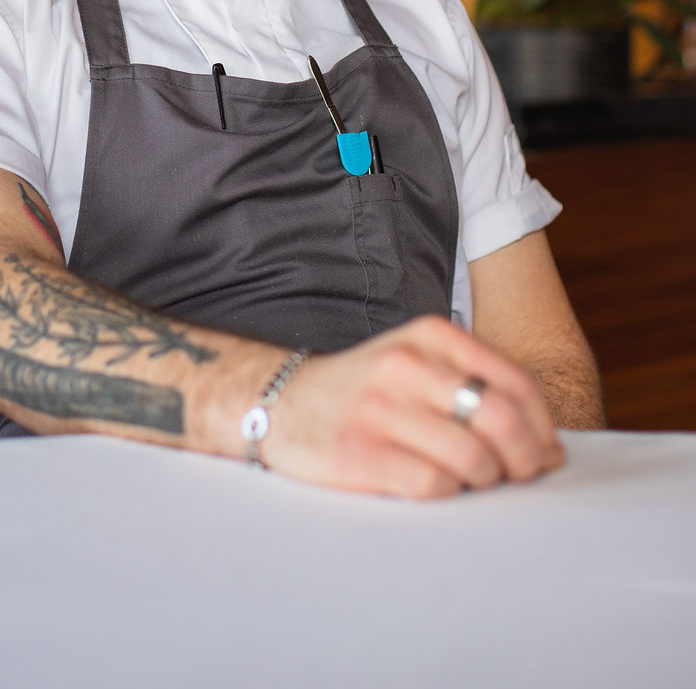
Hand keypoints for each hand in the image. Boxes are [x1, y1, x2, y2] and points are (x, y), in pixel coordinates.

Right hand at [265, 315, 564, 498]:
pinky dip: (448, 493)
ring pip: (474, 458)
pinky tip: (437, 484)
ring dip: (487, 481)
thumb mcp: (418, 361)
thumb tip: (549, 447)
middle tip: (524, 477)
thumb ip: (478, 388)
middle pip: (502, 419)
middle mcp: (407, 365)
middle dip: (527, 459)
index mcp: (430, 335)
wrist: (279, 401)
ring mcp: (382, 409)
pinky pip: (434, 485)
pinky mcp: (361, 453)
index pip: (516, 383)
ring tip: (475, 481)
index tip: (545, 453)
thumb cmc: (366, 390)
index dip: (543, 427)